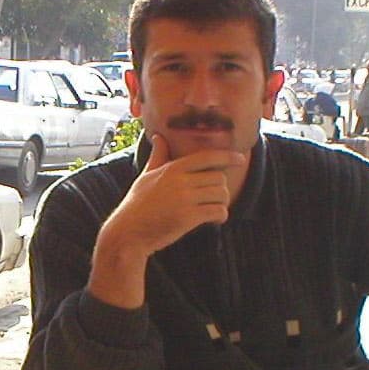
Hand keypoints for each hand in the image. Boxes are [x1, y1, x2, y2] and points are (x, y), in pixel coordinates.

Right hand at [101, 133, 247, 258]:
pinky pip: (217, 211)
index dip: (227, 157)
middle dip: (220, 188)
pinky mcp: (188, 218)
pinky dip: (221, 216)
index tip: (240, 159)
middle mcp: (180, 181)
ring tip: (214, 209)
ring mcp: (185, 199)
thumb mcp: (146, 176)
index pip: (207, 157)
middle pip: (218, 177)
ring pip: (221, 194)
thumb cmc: (137, 204)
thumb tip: (158, 137)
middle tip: (214, 198)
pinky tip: (215, 220)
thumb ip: (158, 156)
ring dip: (222, 203)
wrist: (128, 232)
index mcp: (172, 169)